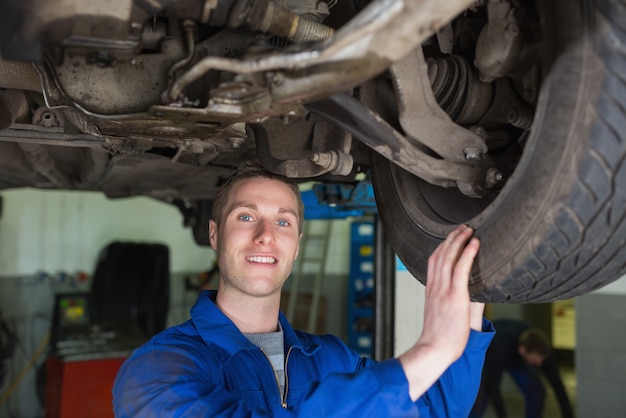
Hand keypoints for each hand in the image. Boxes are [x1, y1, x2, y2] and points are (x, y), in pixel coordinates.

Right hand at [420, 224, 479, 359]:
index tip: (451, 238)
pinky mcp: (455, 296)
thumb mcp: (437, 316)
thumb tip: (454, 300)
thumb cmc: (438, 339)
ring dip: (460, 240)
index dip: (442, 247)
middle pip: (440, 255)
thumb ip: (444, 304)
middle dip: (452, 238)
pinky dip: (468, 254)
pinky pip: (461, 269)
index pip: (433, 261)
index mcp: (431, 290)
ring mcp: (444, 290)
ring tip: (469, 230)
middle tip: (463, 228)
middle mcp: (435, 287)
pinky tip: (475, 244)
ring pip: (449, 257)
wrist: (433, 350)